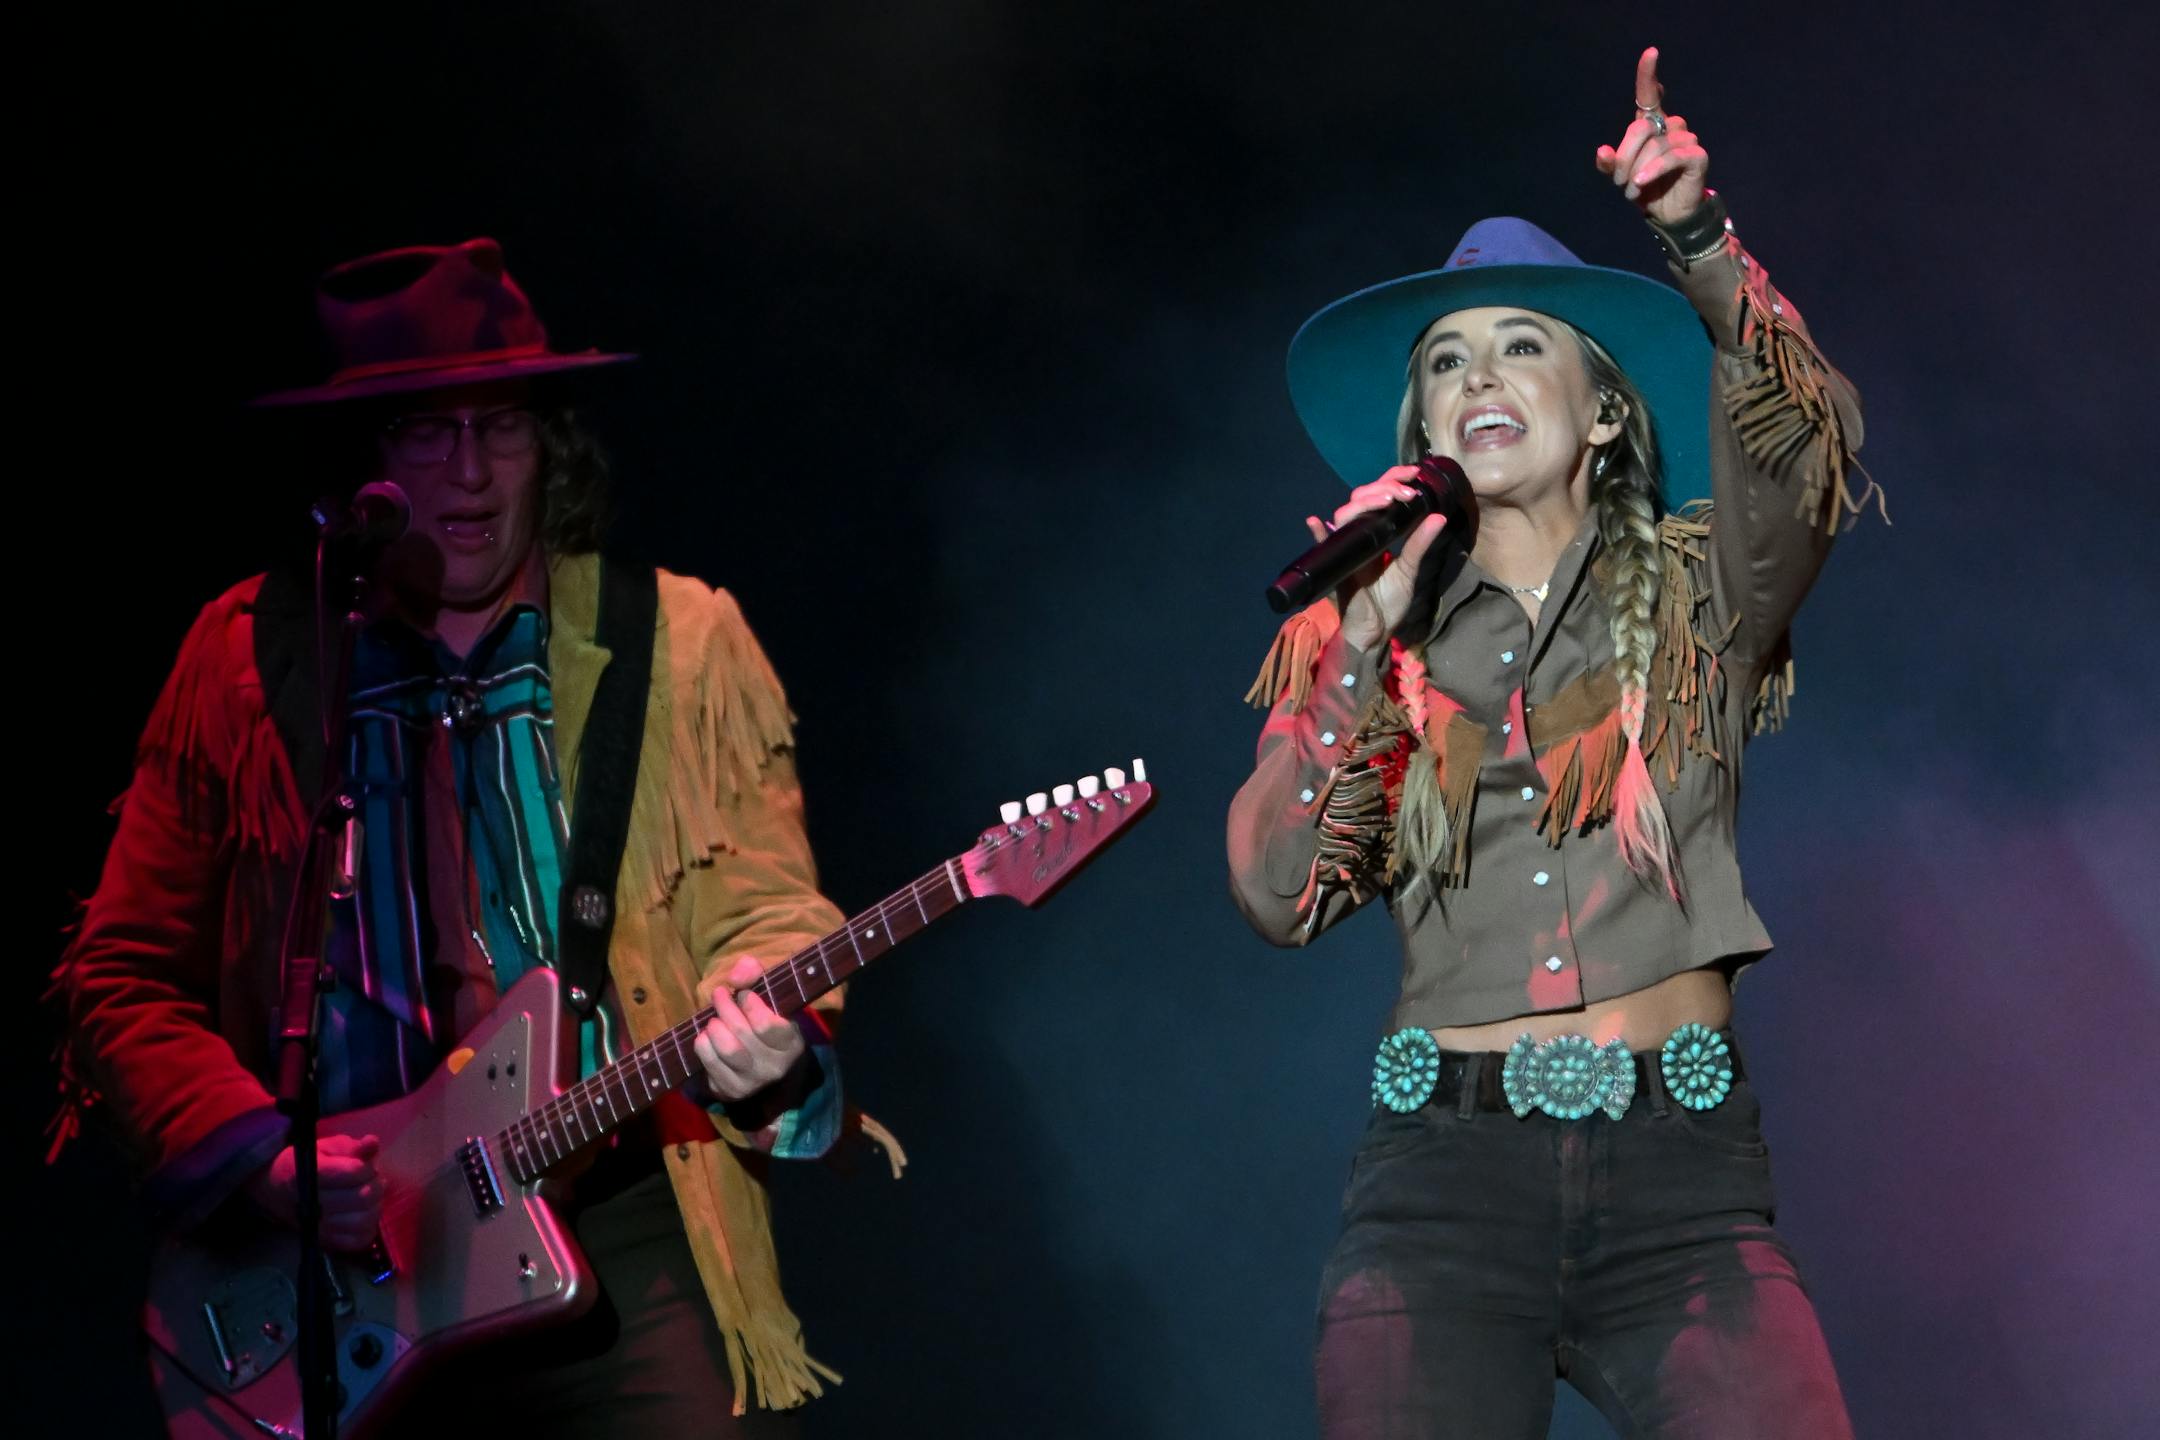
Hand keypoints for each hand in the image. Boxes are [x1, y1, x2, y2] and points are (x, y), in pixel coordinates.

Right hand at [244, 1134, 383, 1250]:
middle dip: (375, 1184)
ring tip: (369, 1196)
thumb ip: (351, 1147)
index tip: (364, 1165)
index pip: (354, 1172)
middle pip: (362, 1197)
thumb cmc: (306, 1164)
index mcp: (312, 1174)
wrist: (276, 1190)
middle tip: (371, 1180)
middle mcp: (314, 1204)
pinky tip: (364, 1214)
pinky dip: (368, 1228)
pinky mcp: (325, 1242)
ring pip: (363, 1220)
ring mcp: (319, 1227)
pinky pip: (358, 1241)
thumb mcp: (326, 1148)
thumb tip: (372, 1142)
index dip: (366, 1167)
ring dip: (374, 1206)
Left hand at [694, 955, 805, 1101]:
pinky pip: (709, 1062)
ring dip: (714, 1027)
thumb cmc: (766, 1023)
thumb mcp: (769, 998)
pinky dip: (703, 1043)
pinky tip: (707, 1036)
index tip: (743, 993)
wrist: (762, 1066)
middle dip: (725, 1007)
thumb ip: (756, 976)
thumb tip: (737, 974)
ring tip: (714, 1019)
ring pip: (727, 1049)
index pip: (767, 1025)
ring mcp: (752, 1082)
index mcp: (792, 1044)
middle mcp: (775, 1067)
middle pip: (741, 1032)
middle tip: (719, 994)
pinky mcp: (731, 1091)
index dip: (749, 1003)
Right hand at [1304, 469, 1451, 651]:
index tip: (1413, 474)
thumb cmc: (1389, 601)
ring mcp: (1346, 548)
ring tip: (1387, 501)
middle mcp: (1360, 535)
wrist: (1375, 631)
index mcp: (1378, 532)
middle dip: (1383, 488)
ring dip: (1364, 503)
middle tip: (1405, 491)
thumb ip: (1419, 543)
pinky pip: (1322, 547)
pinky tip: (1316, 522)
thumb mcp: (1409, 569)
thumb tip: (1438, 515)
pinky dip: (1318, 534)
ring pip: (1345, 515)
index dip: (1392, 479)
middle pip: (1361, 498)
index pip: (1380, 495)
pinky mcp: (1337, 566)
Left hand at [1593, 47, 1709, 224]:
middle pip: (1639, 128)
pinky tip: (1641, 184)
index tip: (1650, 53)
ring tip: (1634, 189)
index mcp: (1652, 124)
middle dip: (1624, 157)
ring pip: (1654, 147)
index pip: (1649, 95)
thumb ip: (1610, 163)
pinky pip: (1671, 158)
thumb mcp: (1621, 175)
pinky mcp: (1697, 155)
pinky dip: (1653, 171)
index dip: (1647, 74)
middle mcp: (1670, 125)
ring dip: (1637, 172)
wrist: (1668, 213)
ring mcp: (1686, 138)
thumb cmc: (1645, 188)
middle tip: (1620, 182)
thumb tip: (1602, 151)